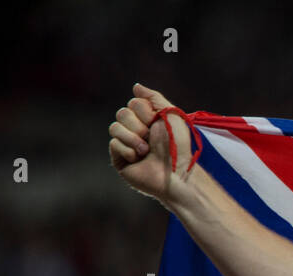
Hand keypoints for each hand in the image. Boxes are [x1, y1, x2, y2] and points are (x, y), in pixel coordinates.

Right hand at [108, 83, 195, 202]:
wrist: (176, 172)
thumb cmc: (178, 146)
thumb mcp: (171, 115)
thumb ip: (154, 98)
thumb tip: (135, 87)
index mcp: (147, 119)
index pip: (133, 103)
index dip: (145, 112)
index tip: (158, 123)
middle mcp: (135, 130)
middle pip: (121, 113)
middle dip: (138, 126)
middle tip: (150, 138)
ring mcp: (126, 145)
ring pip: (114, 127)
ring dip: (133, 139)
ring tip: (146, 151)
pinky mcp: (119, 159)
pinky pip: (114, 144)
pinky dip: (128, 151)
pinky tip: (139, 159)